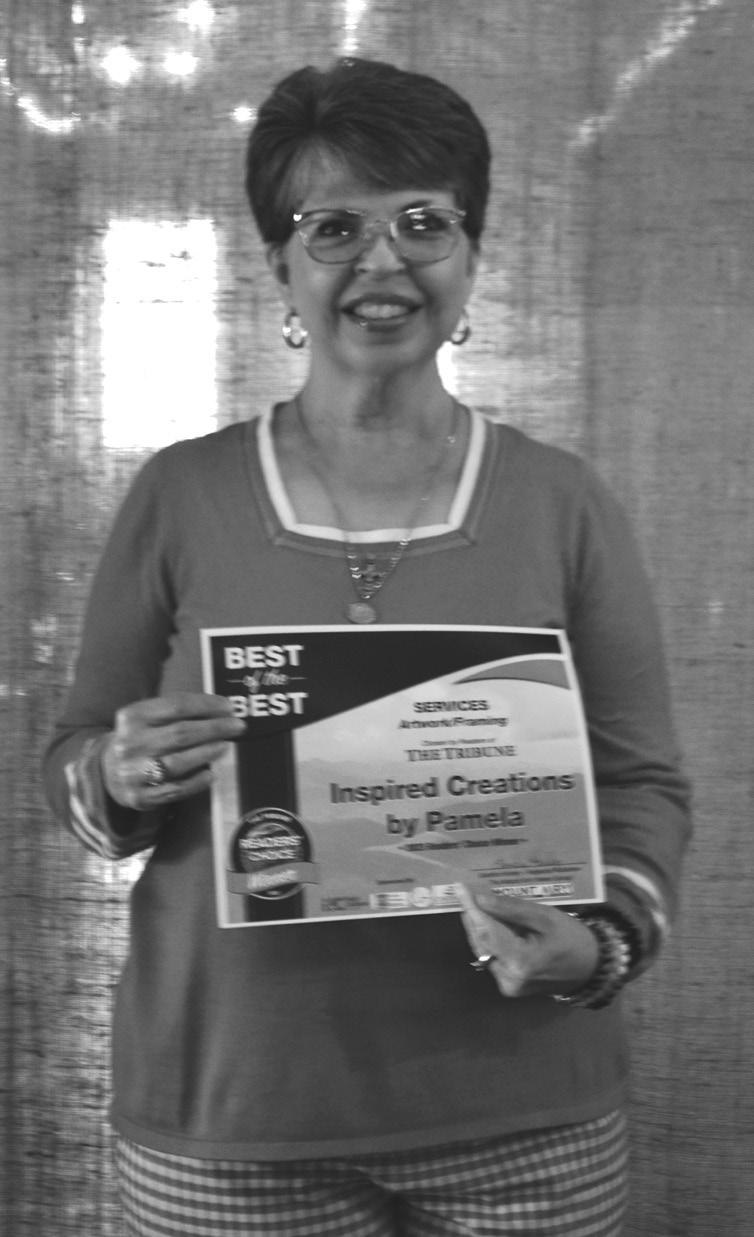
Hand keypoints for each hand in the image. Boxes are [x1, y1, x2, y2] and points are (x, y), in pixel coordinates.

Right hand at [101, 692, 245, 810]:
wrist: (106, 772)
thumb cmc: (139, 740)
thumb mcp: (146, 719)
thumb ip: (176, 713)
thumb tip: (219, 711)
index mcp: (132, 717)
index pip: (175, 706)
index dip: (206, 705)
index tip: (227, 706)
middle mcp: (130, 744)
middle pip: (180, 733)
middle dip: (214, 728)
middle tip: (236, 726)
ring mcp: (133, 772)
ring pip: (178, 762)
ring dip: (207, 753)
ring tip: (226, 746)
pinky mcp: (140, 796)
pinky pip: (175, 789)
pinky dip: (197, 782)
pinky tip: (211, 774)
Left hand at [459, 885, 598, 998]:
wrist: (591, 967)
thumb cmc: (572, 938)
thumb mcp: (545, 917)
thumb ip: (512, 909)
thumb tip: (481, 899)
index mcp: (520, 961)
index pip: (486, 931)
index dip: (471, 908)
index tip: (459, 888)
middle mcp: (509, 978)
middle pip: (481, 942)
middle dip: (473, 916)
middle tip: (468, 892)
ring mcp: (508, 985)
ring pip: (484, 950)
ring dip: (481, 927)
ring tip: (480, 903)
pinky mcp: (509, 986)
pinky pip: (493, 957)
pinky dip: (491, 939)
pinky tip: (494, 923)